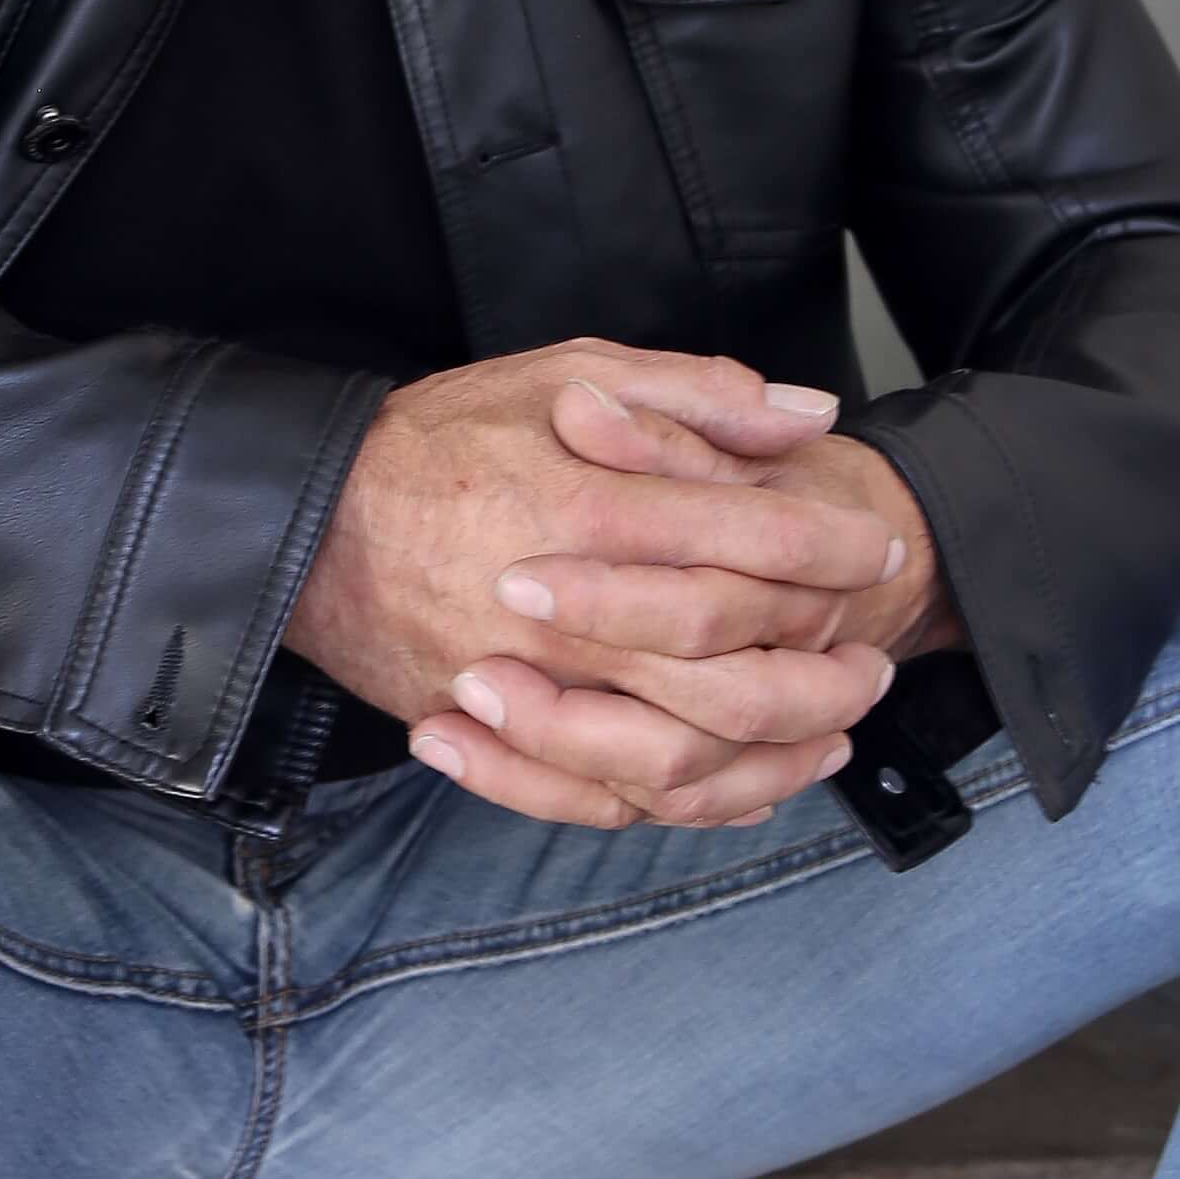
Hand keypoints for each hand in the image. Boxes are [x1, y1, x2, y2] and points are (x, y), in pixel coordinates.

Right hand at [287, 339, 937, 830]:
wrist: (304, 524)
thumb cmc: (440, 440)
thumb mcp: (565, 374)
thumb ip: (692, 394)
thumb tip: (805, 414)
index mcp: (594, 508)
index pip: (754, 538)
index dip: (833, 548)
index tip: (875, 548)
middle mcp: (571, 612)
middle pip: (739, 668)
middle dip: (827, 672)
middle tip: (872, 659)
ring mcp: (532, 690)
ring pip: (688, 752)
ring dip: (779, 752)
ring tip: (833, 730)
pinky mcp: (498, 742)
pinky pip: (612, 801)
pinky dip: (691, 804)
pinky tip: (747, 786)